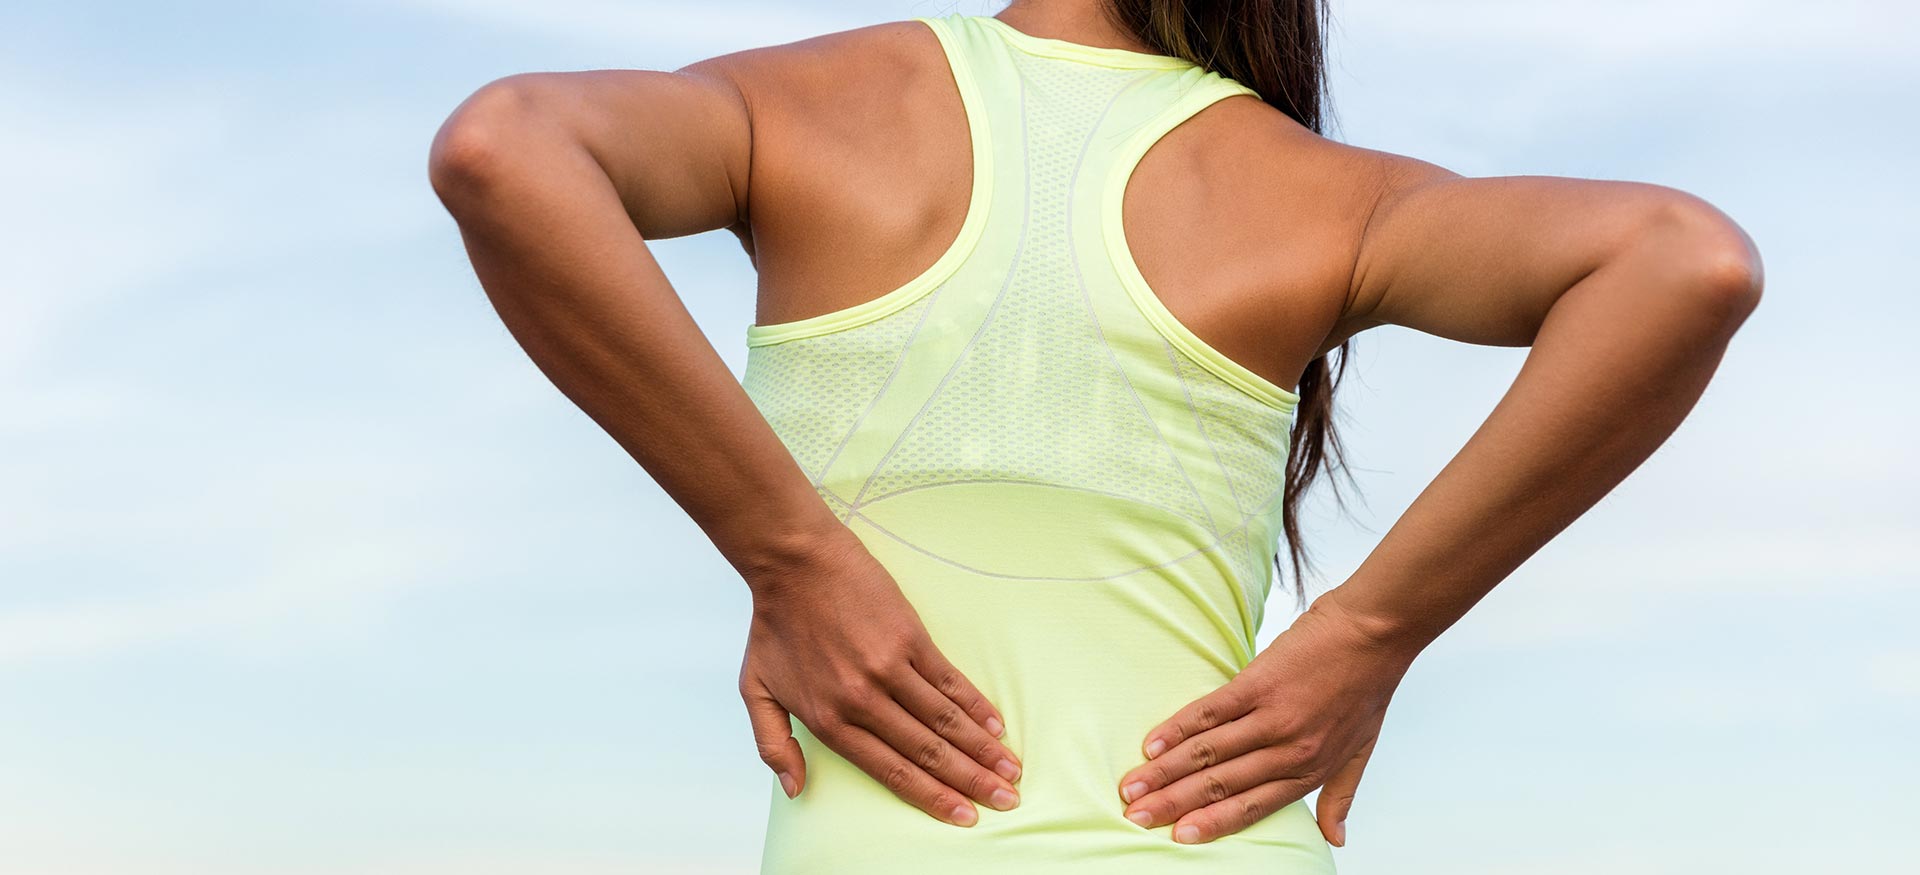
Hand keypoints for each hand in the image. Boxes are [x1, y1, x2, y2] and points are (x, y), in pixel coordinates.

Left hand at [738, 529, 1022, 826]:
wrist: (792, 562)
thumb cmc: (774, 625)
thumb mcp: (754, 689)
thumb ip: (773, 743)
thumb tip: (794, 789)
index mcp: (829, 719)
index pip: (892, 770)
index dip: (933, 797)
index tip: (963, 816)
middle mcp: (863, 700)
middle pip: (928, 751)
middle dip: (971, 781)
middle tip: (1005, 801)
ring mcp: (889, 668)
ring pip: (945, 720)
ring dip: (983, 748)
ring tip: (1010, 771)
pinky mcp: (908, 638)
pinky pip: (949, 680)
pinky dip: (975, 705)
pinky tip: (995, 725)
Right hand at [1115, 591, 1417, 846]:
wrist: (1375, 633)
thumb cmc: (1368, 688)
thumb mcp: (1361, 750)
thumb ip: (1341, 796)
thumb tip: (1335, 840)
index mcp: (1311, 769)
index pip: (1252, 807)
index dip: (1211, 823)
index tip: (1177, 835)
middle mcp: (1290, 750)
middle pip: (1221, 784)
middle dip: (1173, 804)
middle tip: (1135, 817)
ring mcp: (1273, 717)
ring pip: (1208, 753)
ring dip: (1164, 772)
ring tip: (1132, 787)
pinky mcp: (1259, 683)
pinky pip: (1210, 713)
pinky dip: (1178, 729)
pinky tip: (1152, 743)